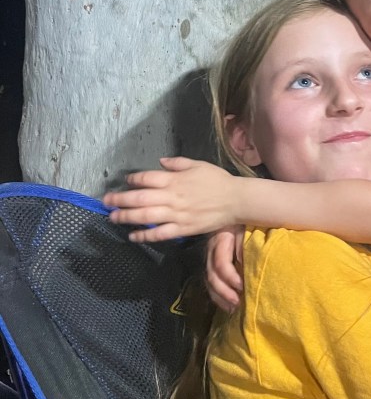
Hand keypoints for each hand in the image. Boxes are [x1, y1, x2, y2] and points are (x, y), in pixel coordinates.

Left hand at [103, 156, 240, 241]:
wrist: (235, 201)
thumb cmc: (217, 180)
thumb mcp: (198, 164)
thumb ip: (178, 163)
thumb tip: (161, 162)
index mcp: (175, 180)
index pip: (147, 178)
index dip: (133, 179)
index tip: (126, 180)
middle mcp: (172, 197)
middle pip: (140, 198)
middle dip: (120, 199)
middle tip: (106, 201)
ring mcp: (176, 214)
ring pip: (146, 217)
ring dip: (127, 217)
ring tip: (113, 217)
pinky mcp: (182, 229)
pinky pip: (160, 234)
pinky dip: (145, 236)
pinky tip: (133, 236)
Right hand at [206, 225, 244, 312]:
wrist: (233, 209)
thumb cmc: (244, 219)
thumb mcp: (246, 228)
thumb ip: (244, 245)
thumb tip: (245, 264)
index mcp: (220, 240)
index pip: (221, 263)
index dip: (230, 277)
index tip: (242, 286)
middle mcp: (211, 250)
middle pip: (212, 275)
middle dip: (224, 291)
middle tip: (238, 302)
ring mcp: (209, 257)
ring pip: (209, 281)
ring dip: (220, 297)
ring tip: (233, 308)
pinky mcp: (211, 263)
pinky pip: (210, 282)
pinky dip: (218, 295)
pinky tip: (227, 305)